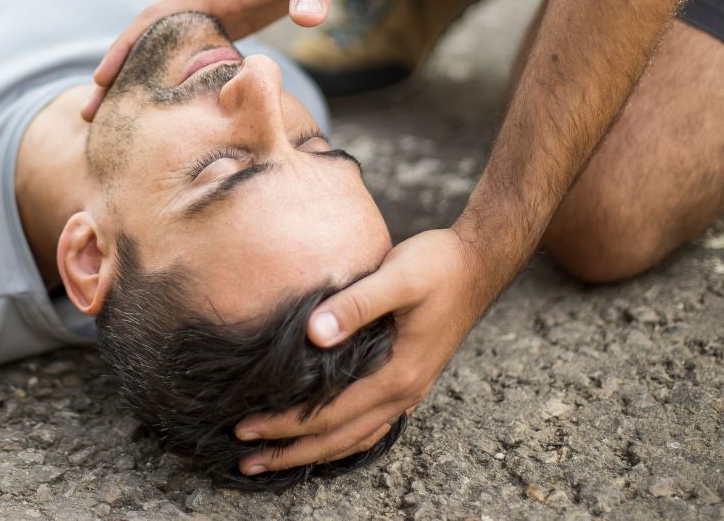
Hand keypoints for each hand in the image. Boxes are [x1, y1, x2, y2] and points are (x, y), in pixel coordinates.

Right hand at [81, 0, 346, 119]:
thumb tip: (309, 19)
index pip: (156, 23)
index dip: (127, 49)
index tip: (101, 80)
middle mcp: (203, 5)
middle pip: (144, 40)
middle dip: (115, 74)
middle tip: (89, 115)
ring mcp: (211, 14)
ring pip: (158, 51)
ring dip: (134, 79)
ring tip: (111, 119)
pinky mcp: (224, 23)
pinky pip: (183, 55)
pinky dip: (164, 78)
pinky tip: (161, 106)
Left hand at [232, 228, 491, 474]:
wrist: (478, 263)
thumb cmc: (438, 265)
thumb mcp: (397, 276)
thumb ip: (356, 304)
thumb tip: (313, 334)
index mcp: (398, 373)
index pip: (330, 413)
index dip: (285, 424)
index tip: (244, 428)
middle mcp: (404, 391)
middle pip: (339, 437)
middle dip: (291, 451)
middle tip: (245, 460)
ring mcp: (409, 389)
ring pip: (355, 437)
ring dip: (313, 451)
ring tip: (273, 459)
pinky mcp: (408, 378)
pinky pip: (371, 425)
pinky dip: (342, 439)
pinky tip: (322, 439)